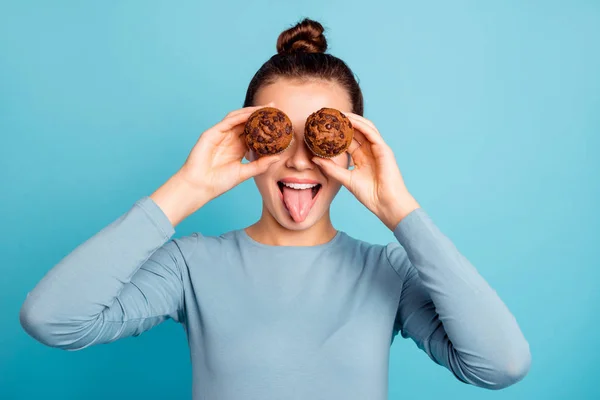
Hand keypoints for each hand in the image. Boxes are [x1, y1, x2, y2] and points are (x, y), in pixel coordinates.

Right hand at [151, 104, 279, 225]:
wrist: (200, 187)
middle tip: (276, 108)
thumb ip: (260, 165)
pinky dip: (239, 116)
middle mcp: (230, 139)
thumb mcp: (244, 173)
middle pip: (247, 122)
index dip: (266, 126)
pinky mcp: (212, 133)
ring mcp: (220, 135)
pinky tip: (250, 113)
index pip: (254, 132)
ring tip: (266, 108)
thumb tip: (278, 157)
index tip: (280, 122)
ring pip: (238, 118)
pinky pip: (227, 121)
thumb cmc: (219, 182)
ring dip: (251, 112)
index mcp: (238, 147)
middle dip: (261, 114)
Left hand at [312, 113, 419, 230]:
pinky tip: (350, 120)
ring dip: (352, 119)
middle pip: (356, 131)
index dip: (337, 133)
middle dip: (344, 122)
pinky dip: (361, 125)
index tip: (323, 127)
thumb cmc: (370, 195)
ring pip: (365, 127)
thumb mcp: (346, 179)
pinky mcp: (384, 149)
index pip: (348, 140)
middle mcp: (369, 151)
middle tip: (329, 115)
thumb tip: (315, 159)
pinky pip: (371, 132)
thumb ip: (331, 169)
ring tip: (338, 113)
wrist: (386, 203)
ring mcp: (378, 149)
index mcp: (361, 158)